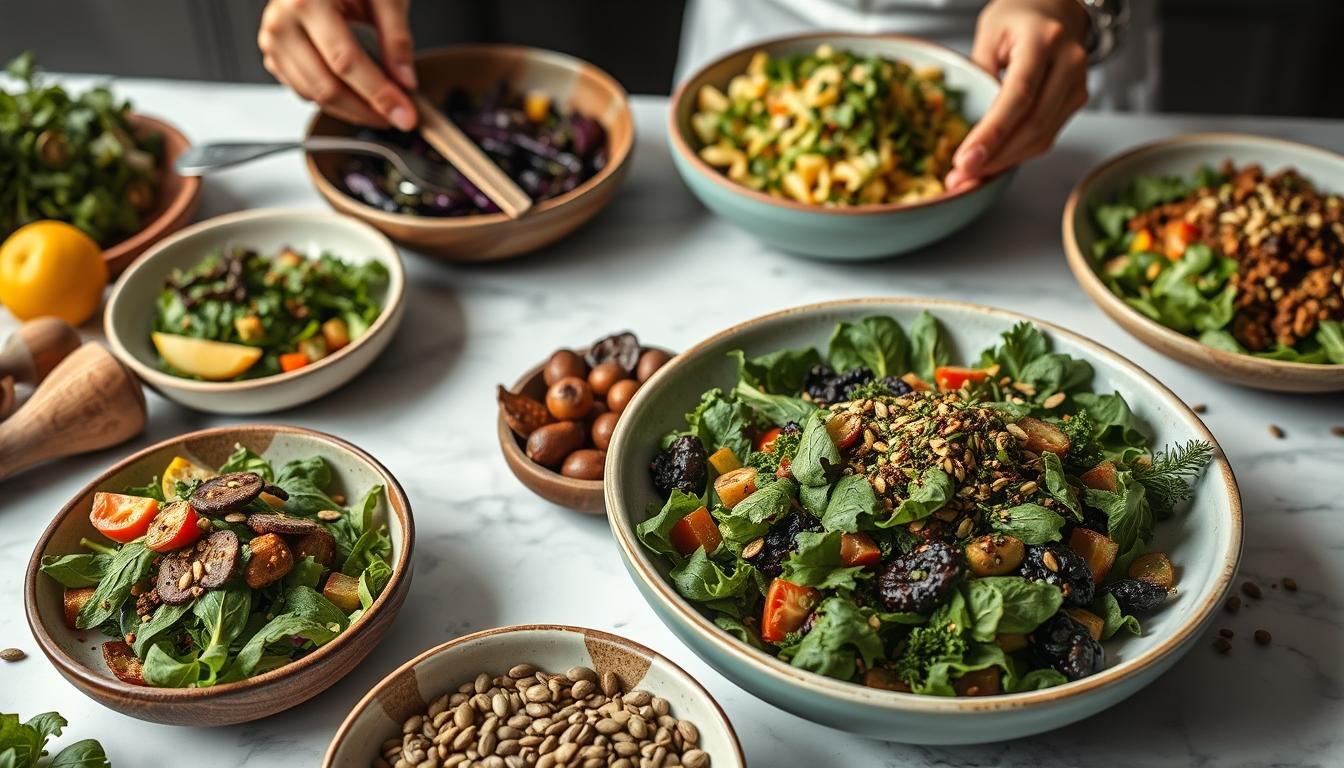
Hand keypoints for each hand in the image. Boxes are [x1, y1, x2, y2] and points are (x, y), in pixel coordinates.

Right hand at [257, 0, 417, 129]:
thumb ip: (396, 38)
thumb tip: (405, 82)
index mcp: (307, 0)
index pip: (345, 61)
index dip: (378, 93)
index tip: (404, 114)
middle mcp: (282, 22)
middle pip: (326, 86)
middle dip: (366, 110)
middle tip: (398, 117)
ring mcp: (273, 40)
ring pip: (313, 95)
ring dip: (351, 110)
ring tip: (381, 107)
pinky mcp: (273, 54)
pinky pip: (303, 91)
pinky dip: (332, 100)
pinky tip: (355, 94)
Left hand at [944, 0, 1090, 191]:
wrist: (1056, 7)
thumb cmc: (1020, 15)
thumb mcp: (989, 32)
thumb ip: (979, 74)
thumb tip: (968, 125)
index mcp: (1043, 40)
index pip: (1018, 96)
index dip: (992, 133)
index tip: (966, 160)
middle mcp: (1068, 62)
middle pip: (1033, 124)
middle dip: (995, 158)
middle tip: (961, 177)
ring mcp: (1078, 84)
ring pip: (1042, 137)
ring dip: (1004, 162)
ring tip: (971, 177)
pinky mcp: (1076, 100)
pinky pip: (1047, 135)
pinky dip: (1018, 154)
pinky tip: (994, 162)